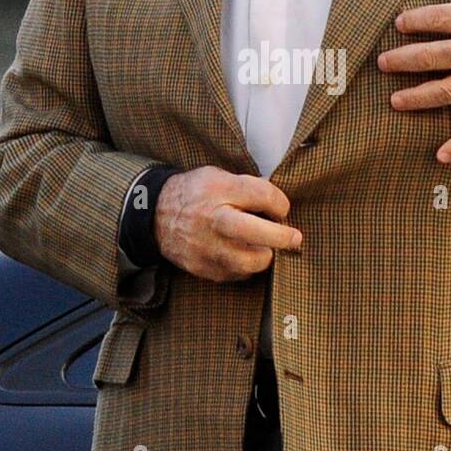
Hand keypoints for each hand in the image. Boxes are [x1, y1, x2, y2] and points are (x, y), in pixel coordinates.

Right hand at [154, 166, 302, 282]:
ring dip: (265, 256)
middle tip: (294, 238)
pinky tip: (244, 255)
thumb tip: (278, 202)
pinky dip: (246, 267)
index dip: (281, 204)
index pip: (263, 196)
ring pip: (250, 261)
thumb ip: (248, 187)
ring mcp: (206, 247)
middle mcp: (212, 219)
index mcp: (219, 190)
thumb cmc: (194, 193)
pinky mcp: (203, 268)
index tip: (282, 209)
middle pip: (257, 233)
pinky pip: (237, 274)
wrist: (156, 215)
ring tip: (265, 248)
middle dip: (283, 237)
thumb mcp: (218, 176)